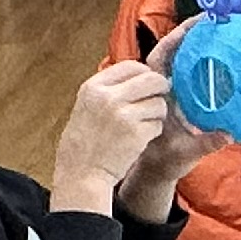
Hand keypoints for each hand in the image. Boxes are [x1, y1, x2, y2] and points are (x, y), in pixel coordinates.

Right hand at [51, 58, 169, 208]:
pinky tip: (141, 138)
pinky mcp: (136, 133)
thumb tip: (140, 74)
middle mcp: (108, 96)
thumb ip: (109, 89)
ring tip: (143, 124)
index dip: (145, 74)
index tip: (147, 84)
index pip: (132, 66)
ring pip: (159, 103)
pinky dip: (154, 131)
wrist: (81, 174)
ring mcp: (123, 114)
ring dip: (157, 113)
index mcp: (93, 86)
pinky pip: (158, 124)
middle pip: (151, 79)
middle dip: (160, 89)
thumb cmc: (84, 143)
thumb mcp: (87, 106)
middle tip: (157, 100)